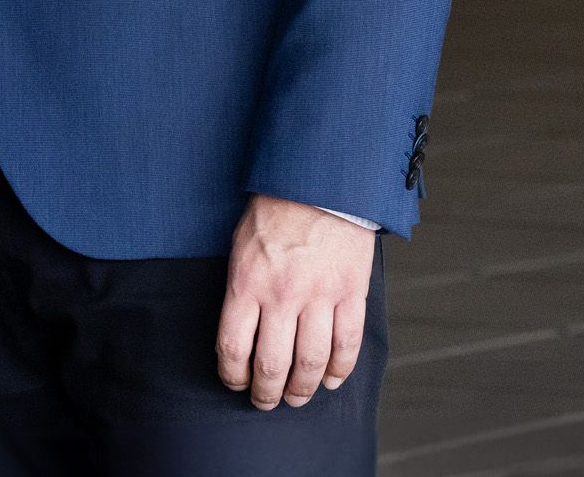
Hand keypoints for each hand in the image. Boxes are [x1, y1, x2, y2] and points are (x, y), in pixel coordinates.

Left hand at [216, 195, 376, 409]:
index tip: (235, 382)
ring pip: (311, 363)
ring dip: (302, 389)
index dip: (232, 375)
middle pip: (272, 365)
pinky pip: (347, 345)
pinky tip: (330, 380)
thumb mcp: (240, 245)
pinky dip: (339, 370)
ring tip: (296, 398)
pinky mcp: (351, 295)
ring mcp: (320, 297)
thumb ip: (240, 289)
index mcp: (247, 283)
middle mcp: (282, 296)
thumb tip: (238, 330)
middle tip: (265, 402)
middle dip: (266, 393)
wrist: (319, 182)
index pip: (233, 347)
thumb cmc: (274, 210)